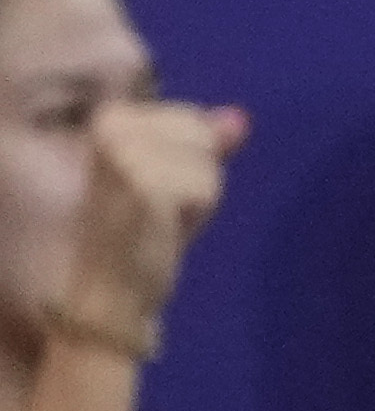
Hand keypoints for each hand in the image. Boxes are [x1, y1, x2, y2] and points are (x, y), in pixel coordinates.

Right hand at [49, 97, 245, 352]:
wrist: (100, 296)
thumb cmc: (133, 233)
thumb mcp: (168, 174)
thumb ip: (202, 141)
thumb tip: (238, 119)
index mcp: (107, 117)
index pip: (185, 114)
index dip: (187, 153)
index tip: (152, 188)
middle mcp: (108, 127)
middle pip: (199, 129)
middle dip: (194, 170)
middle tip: (157, 206)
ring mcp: (123, 154)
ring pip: (207, 156)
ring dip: (197, 192)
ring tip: (159, 218)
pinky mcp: (144, 185)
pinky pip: (206, 186)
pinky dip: (197, 211)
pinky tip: (164, 230)